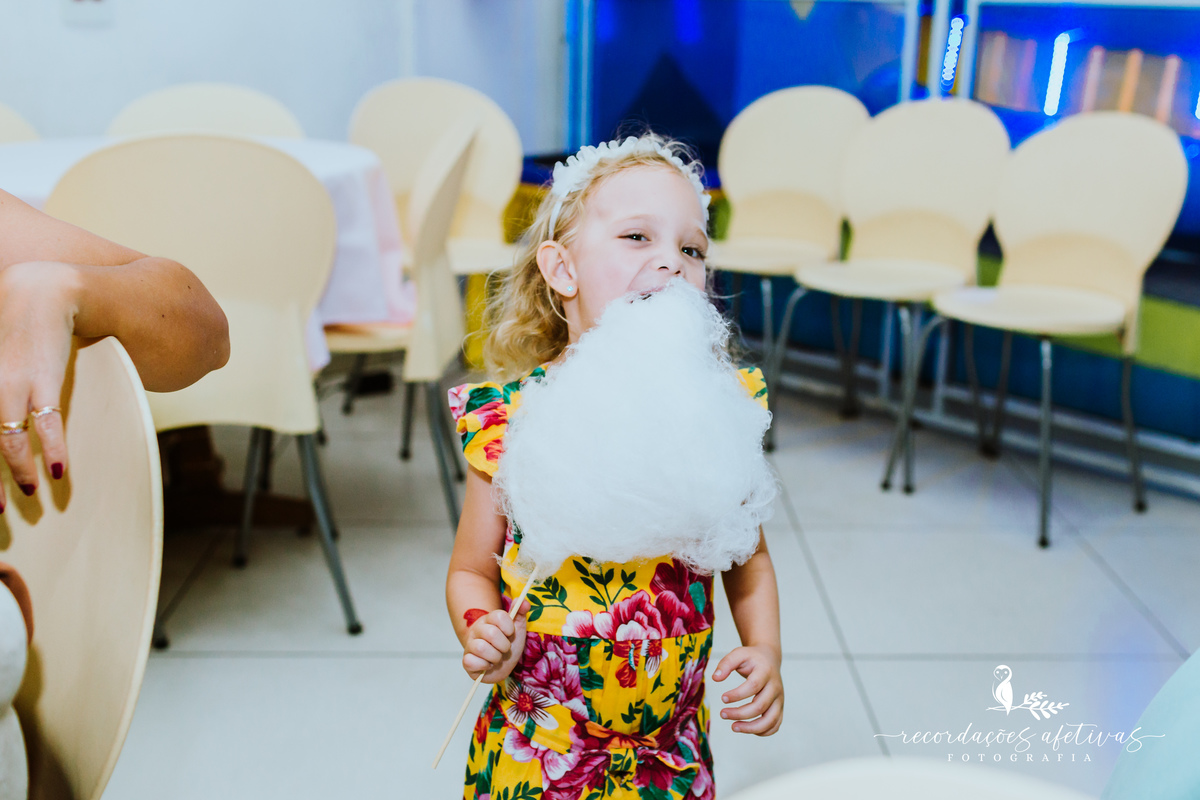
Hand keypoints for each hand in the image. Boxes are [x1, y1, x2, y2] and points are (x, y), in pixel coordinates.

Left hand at [0, 262, 79, 507]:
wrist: (43, 290)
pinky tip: (56, 471)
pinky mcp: (43, 380)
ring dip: (14, 472)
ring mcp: (9, 383)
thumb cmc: (11, 331)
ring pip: (4, 439)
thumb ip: (2, 391)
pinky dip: (50, 448)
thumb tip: (7, 422)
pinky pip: (46, 423)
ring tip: (26, 495)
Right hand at [462, 599, 529, 683]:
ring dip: (495, 657)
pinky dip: (484, 666)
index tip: (510, 634)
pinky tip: (487, 665)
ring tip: (496, 658)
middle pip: (491, 633)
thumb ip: (520, 613)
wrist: (501, 667)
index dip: (509, 627)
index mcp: (490, 620)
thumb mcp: (518, 629)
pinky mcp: (466, 661)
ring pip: (481, 648)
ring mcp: (470, 645)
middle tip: (505, 649)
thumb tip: (524, 601)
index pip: (499, 616)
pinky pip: (471, 662)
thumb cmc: (508, 646)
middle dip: (504, 646)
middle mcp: (477, 630)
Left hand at [712, 645, 783, 734]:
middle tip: (722, 714)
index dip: (737, 694)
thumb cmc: (751, 658)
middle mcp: (775, 687)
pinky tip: (746, 728)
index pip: (753, 686)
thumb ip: (726, 664)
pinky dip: (762, 731)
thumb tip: (715, 678)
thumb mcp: (738, 654)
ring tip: (733, 727)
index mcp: (765, 671)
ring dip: (751, 728)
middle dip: (740, 714)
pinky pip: (775, 725)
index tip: (722, 698)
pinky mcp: (779, 708)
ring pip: (770, 720)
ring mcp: (779, 699)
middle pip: (760, 706)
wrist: (769, 658)